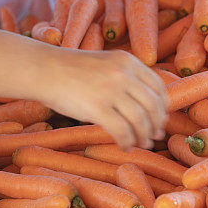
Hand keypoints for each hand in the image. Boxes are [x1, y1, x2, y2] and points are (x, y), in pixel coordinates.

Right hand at [40, 49, 167, 149]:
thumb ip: (127, 77)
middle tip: (155, 136)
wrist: (45, 69)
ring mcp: (111, 90)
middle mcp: (124, 74)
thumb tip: (148, 105)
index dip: (163, 107)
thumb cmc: (74, 70)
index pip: (158, 87)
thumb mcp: (107, 63)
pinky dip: (127, 142)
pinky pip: (122, 130)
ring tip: (141, 144)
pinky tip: (125, 146)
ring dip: (144, 136)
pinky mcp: (97, 107)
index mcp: (129, 62)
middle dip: (157, 124)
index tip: (161, 119)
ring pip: (140, 120)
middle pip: (152, 105)